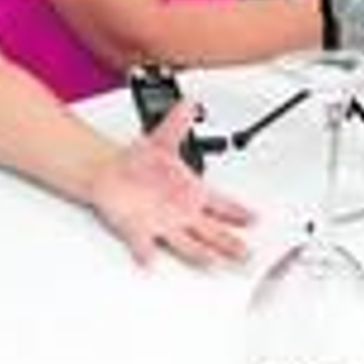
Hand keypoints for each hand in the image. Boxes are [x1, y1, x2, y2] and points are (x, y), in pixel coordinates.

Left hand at [88, 100, 253, 267]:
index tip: (254, 218)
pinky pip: (143, 243)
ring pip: (185, 243)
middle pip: (212, 232)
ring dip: (198, 252)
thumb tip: (190, 103)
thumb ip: (177, 123)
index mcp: (191, 193)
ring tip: (210, 260)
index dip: (237, 211)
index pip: (221, 204)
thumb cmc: (138, 163)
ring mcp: (162, 223)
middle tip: (245, 253)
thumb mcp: (162, 140)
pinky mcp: (138, 229)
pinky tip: (149, 258)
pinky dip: (145, 251)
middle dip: (229, 242)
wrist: (109, 173)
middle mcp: (180, 212)